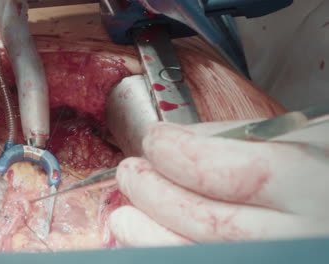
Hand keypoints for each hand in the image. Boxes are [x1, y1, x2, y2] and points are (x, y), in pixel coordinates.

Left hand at [109, 120, 328, 246]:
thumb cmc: (324, 174)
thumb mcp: (302, 138)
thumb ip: (238, 138)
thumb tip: (174, 140)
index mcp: (313, 184)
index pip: (229, 172)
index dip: (178, 154)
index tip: (154, 139)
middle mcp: (297, 235)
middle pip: (206, 221)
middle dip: (153, 193)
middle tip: (130, 172)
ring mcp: (278, 259)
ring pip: (197, 256)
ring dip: (148, 236)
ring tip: (124, 217)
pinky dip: (167, 253)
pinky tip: (150, 242)